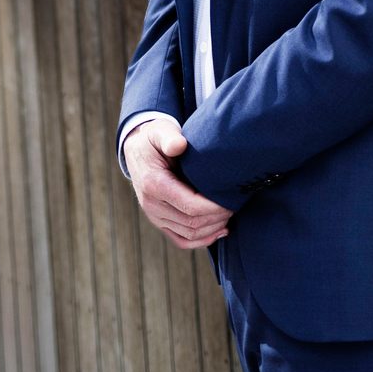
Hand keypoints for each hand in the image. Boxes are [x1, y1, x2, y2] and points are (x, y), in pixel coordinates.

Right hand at [127, 119, 231, 249]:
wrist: (137, 150)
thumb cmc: (153, 139)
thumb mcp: (159, 131)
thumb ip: (169, 137)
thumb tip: (179, 145)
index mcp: (153, 184)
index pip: (190, 207)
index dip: (214, 207)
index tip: (231, 199)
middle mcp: (151, 205)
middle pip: (192, 223)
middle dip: (217, 218)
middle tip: (235, 205)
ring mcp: (154, 216)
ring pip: (188, 234)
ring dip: (213, 229)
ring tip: (230, 215)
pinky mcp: (159, 221)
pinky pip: (181, 240)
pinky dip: (201, 240)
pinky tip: (219, 231)